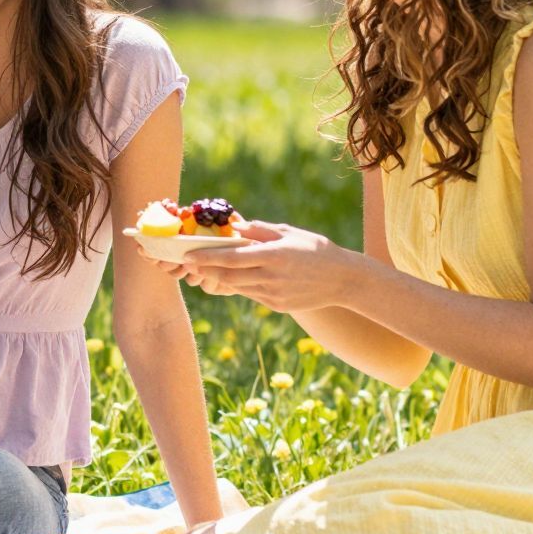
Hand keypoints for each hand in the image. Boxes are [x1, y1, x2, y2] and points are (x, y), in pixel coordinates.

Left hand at [159, 221, 357, 313]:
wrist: (343, 281)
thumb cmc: (317, 250)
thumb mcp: (290, 233)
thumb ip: (261, 230)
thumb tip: (235, 226)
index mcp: (274, 256)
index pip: (232, 258)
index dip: (207, 257)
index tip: (189, 254)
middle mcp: (271, 277)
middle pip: (228, 275)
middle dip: (206, 270)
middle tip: (189, 263)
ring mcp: (274, 294)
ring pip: (237, 287)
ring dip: (217, 279)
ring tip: (202, 270)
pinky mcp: (277, 306)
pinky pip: (250, 294)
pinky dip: (237, 286)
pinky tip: (227, 278)